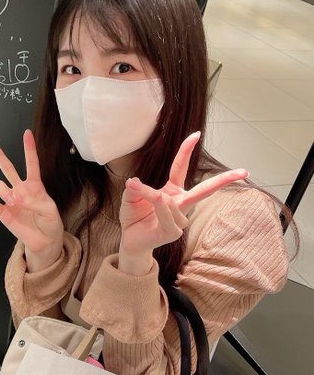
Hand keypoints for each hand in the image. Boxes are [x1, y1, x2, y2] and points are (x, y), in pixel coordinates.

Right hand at [0, 130, 63, 270]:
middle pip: (8, 169)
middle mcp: (20, 190)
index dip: (29, 149)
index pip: (31, 164)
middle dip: (0, 156)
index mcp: (35, 186)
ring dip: (6, 191)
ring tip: (16, 202)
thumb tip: (19, 198)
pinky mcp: (4, 213)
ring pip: (0, 186)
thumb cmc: (50, 223)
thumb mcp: (50, 210)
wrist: (45, 241)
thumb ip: (36, 201)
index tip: (27, 134)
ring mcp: (11, 201)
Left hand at [118, 132, 248, 273]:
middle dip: (225, 180)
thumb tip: (134, 182)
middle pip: (205, 189)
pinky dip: (161, 207)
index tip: (196, 134)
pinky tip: (157, 203)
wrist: (130, 241)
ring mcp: (179, 219)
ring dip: (153, 195)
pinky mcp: (173, 233)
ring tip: (137, 191)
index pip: (181, 168)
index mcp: (173, 191)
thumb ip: (134, 188)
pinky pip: (169, 216)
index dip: (187, 151)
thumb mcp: (130, 197)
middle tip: (244, 171)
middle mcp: (180, 204)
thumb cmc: (134, 217)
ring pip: (172, 201)